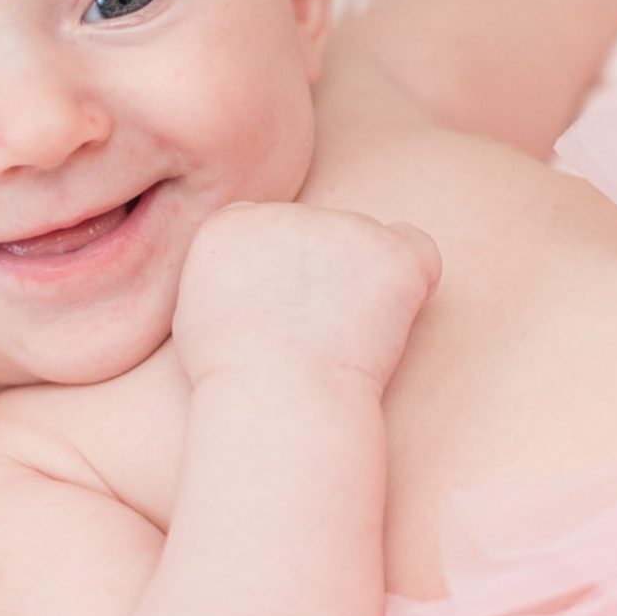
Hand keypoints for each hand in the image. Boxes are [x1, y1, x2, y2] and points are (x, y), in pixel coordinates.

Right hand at [172, 202, 443, 392]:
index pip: (269, 226)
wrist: (278, 401)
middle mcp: (288, 213)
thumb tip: (255, 277)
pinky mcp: (392, 252)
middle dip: (325, 272)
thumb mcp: (198, 319)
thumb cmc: (236, 381)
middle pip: (318, 230)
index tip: (285, 311)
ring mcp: (343, 227)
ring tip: (345, 342)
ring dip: (364, 282)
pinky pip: (418, 251)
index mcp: (234, 223)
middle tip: (317, 335)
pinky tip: (393, 319)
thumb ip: (224, 278)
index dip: (284, 269)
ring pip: (365, 242)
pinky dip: (414, 279)